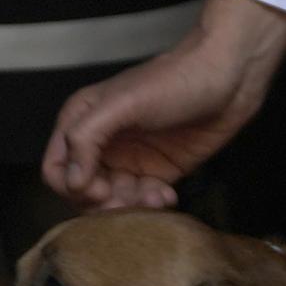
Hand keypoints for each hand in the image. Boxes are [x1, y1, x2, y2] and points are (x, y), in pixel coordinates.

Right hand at [40, 0, 285, 209]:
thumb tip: (73, 181)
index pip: (56, 169)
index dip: (72, 186)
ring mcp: (129, 159)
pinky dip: (150, 205)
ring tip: (155, 194)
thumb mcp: (124, 103)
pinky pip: (140, 201)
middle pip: (82, 192)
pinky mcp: (156, 171)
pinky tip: (167, 195)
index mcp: (83, 120)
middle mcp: (102, 143)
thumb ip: (88, 137)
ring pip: (111, 202)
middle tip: (128, 199)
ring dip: (129, 207)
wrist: (229, 78)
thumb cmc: (175, 80)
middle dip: (102, 203)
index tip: (100, 188)